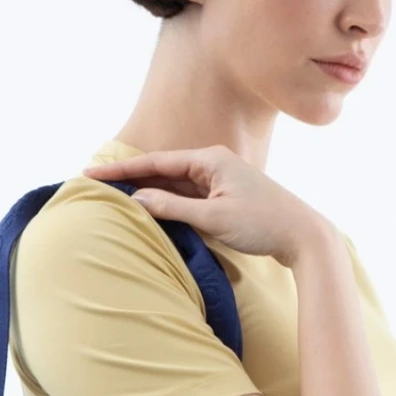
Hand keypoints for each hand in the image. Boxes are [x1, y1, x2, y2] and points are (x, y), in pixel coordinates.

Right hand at [81, 143, 332, 266]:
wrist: (303, 235)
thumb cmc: (262, 224)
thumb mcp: (212, 218)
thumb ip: (173, 208)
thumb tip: (138, 200)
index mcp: (209, 159)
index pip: (155, 162)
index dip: (121, 169)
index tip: (92, 173)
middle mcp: (213, 164)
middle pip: (162, 170)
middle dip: (130, 177)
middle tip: (95, 184)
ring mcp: (219, 180)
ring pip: (174, 185)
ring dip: (147, 191)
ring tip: (114, 197)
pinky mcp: (224, 197)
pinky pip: (187, 197)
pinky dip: (166, 203)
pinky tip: (148, 209)